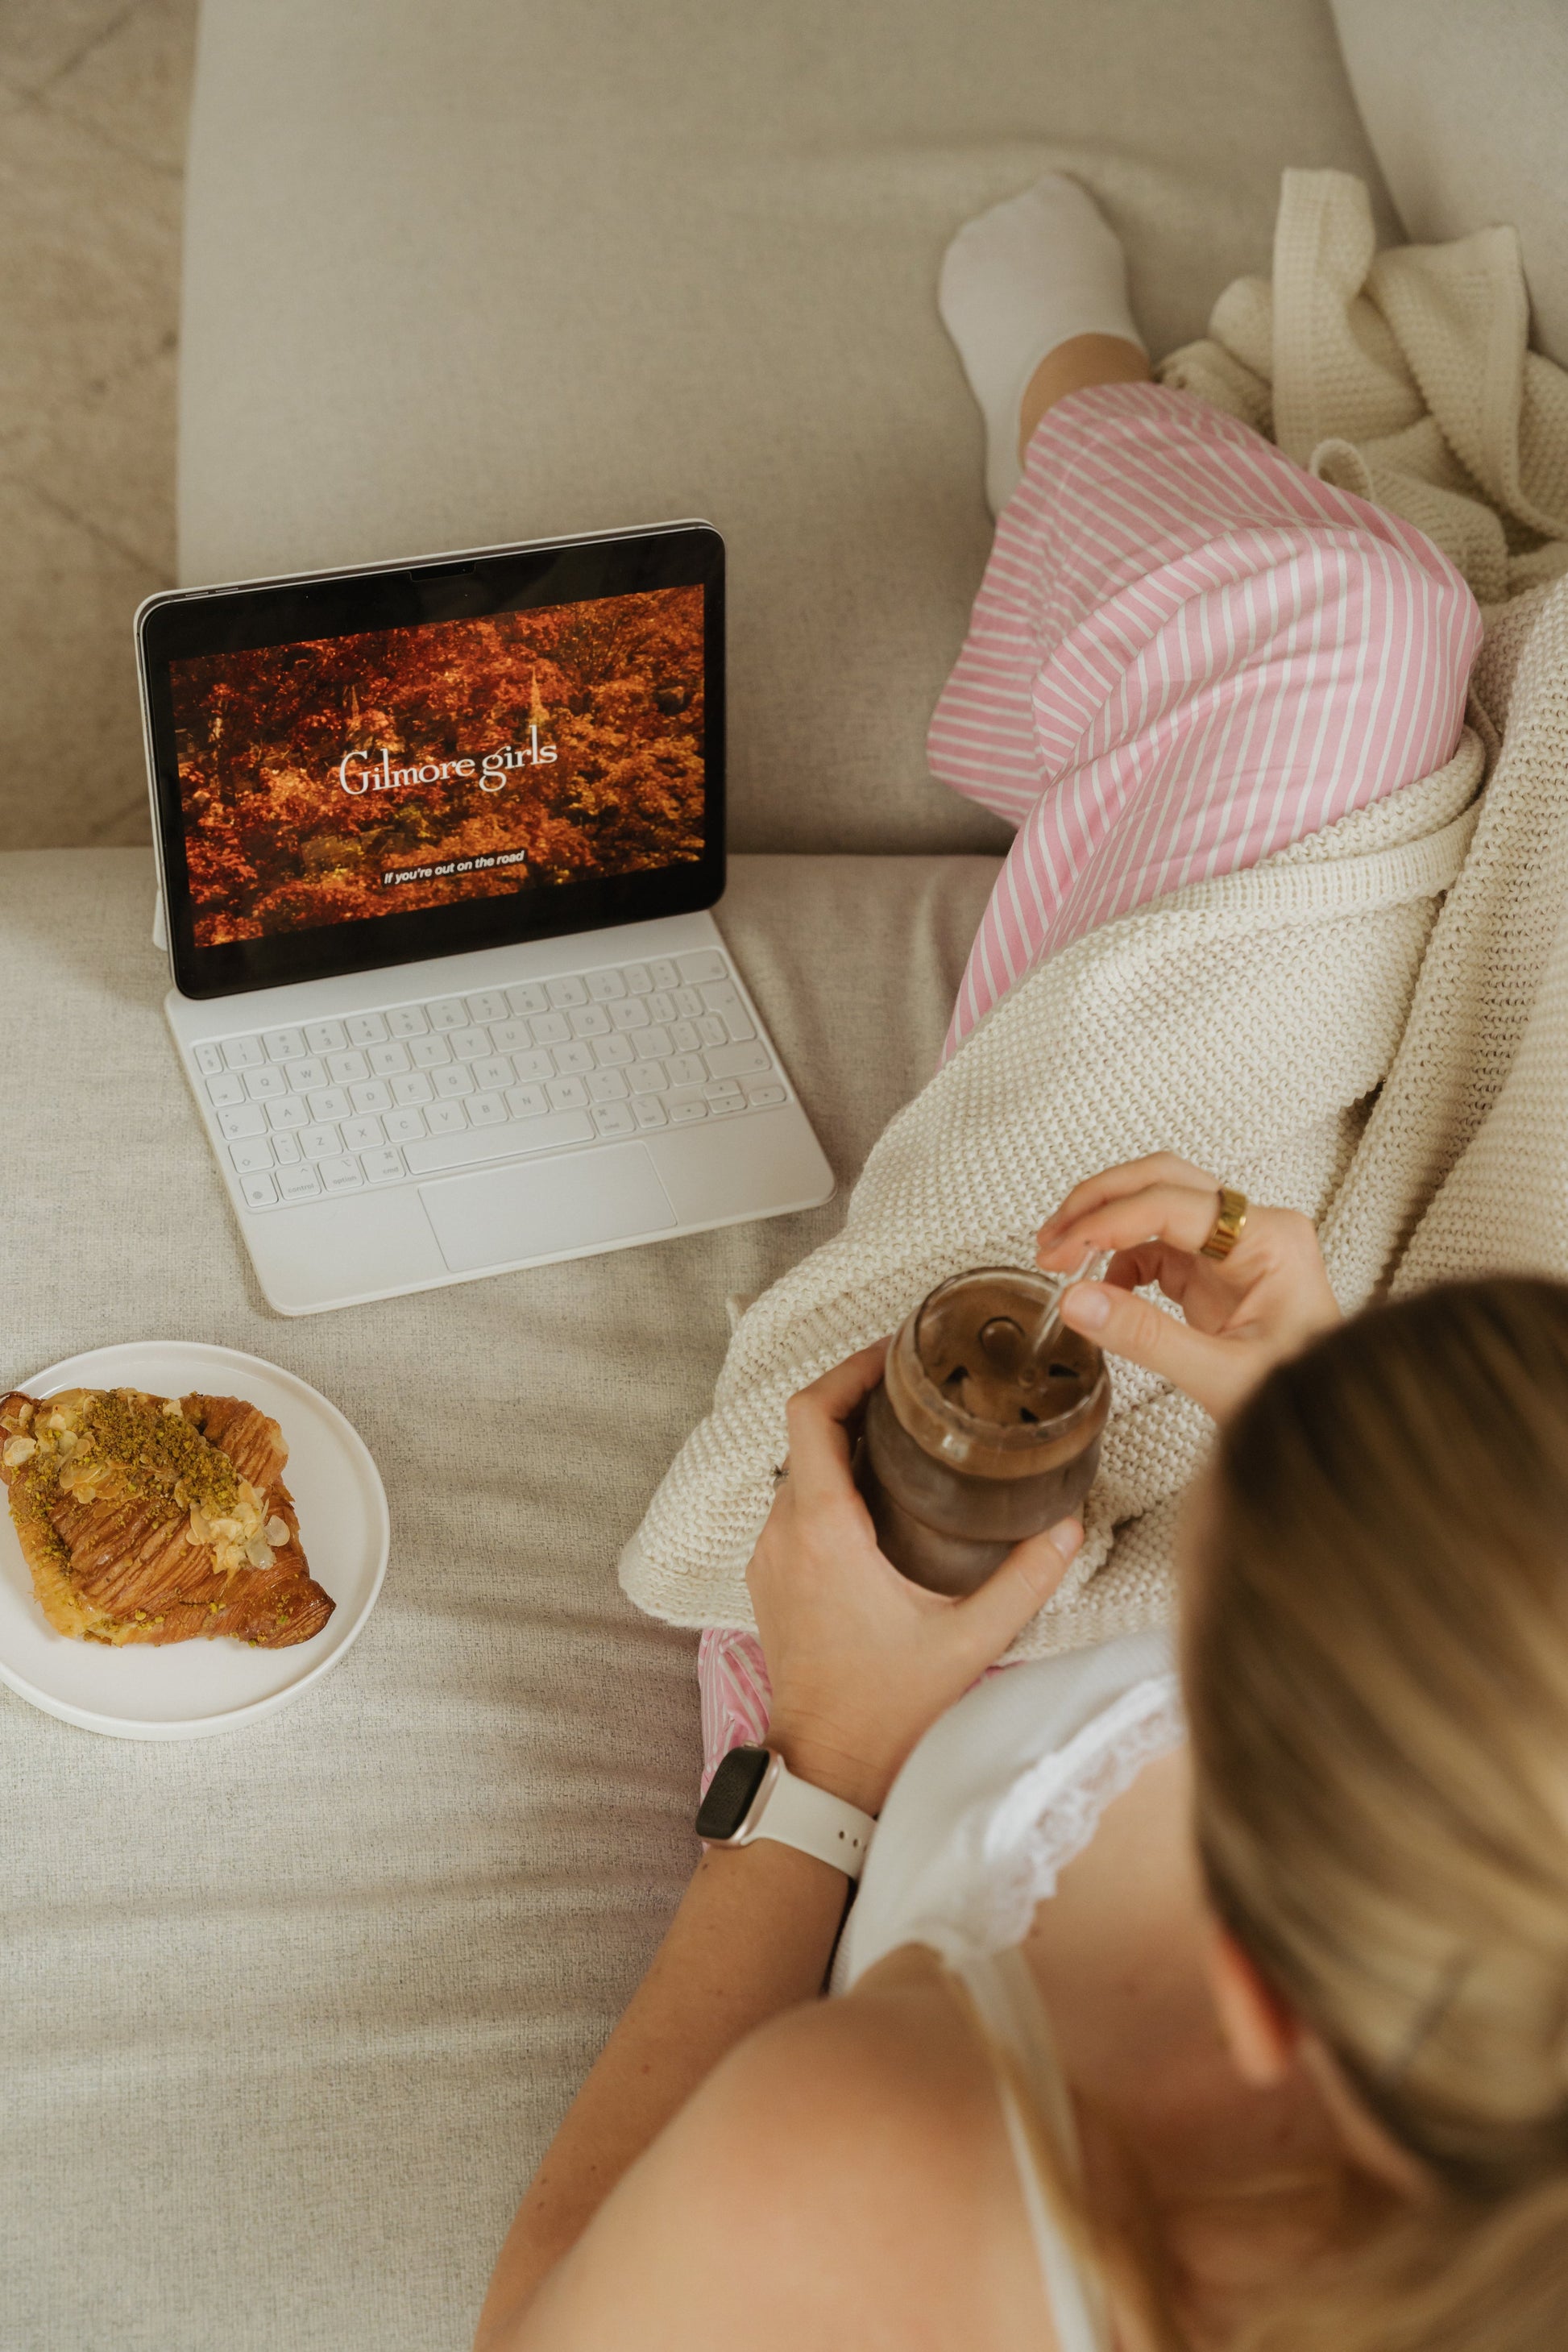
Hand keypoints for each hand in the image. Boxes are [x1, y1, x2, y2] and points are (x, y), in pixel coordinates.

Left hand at [746, 1344, 1082, 1817]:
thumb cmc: (888, 1708)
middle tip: (919, 1385)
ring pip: (800, 1468)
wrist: (828, 1770)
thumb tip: (1067, 1524)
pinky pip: (794, 1506)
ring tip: (911, 1432)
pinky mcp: (773, 1580)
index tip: (897, 1355)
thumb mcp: (971, 1639)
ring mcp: (770, 1557)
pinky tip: (885, 1495)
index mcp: (823, 1529)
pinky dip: (833, 1482)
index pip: (810, 1413)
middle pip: (805, 1430)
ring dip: (846, 1441)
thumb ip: (1025, 1579)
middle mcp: (784, 1532)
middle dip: (856, 1396)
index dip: (848, 1369)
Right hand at [1035, 1154, 1340, 1422]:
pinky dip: (1120, 1257)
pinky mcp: (1217, 1268)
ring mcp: (1236, 1245)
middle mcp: (1256, 1228)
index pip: (1171, 1204)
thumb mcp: (1219, 1376)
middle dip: (1098, 1203)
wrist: (1329, 1423)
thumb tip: (1075, 1301)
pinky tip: (1103, 1290)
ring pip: (1155, 1202)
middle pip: (1162, 1180)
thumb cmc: (1300, 1399)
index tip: (1060, 1249)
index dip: (1106, 1221)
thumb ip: (1145, 1337)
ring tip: (1059, 1257)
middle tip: (1049, 1238)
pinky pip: (1157, 1241)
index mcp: (1270, 1240)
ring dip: (1103, 1223)